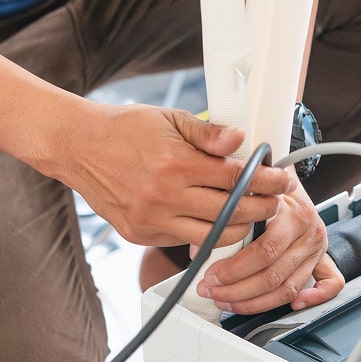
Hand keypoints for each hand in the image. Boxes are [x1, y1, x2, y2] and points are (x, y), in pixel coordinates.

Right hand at [58, 103, 296, 247]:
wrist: (77, 146)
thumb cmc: (125, 128)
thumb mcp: (170, 120)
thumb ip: (209, 133)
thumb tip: (242, 140)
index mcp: (176, 164)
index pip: (237, 179)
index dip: (267, 180)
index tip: (283, 179)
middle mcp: (164, 197)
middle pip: (231, 213)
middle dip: (262, 207)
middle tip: (275, 199)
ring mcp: (151, 220)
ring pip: (212, 238)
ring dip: (239, 227)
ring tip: (250, 212)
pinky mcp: (139, 235)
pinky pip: (184, 242)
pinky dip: (206, 234)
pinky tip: (216, 220)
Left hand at [194, 178, 344, 314]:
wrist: (285, 177)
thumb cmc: (265, 185)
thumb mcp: (246, 192)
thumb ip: (225, 218)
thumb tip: (200, 251)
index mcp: (293, 213)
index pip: (264, 251)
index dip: (233, 270)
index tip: (210, 275)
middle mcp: (309, 232)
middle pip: (273, 275)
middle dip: (236, 290)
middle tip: (212, 291)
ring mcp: (316, 248)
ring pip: (288, 288)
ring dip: (255, 302)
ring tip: (228, 301)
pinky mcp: (322, 258)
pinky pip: (329, 284)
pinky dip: (313, 299)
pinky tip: (292, 306)